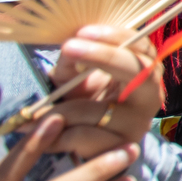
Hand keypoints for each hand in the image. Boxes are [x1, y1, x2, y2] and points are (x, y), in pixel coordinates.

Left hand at [46, 26, 162, 157]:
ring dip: (61, 109)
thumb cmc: (84, 100)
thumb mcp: (75, 74)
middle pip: (137, 71)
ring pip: (98, 110)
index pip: (141, 46)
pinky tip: (38, 133)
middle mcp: (150, 95)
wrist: (87, 141)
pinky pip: (84, 137)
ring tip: (31, 113)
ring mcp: (139, 124)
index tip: (83, 31)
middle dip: (103, 56)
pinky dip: (57, 135)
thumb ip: (73, 59)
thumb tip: (69, 51)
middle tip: (68, 47)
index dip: (114, 37)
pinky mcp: (121, 149)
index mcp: (144, 71)